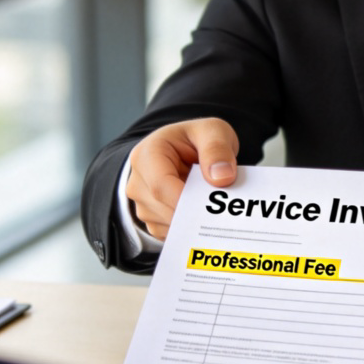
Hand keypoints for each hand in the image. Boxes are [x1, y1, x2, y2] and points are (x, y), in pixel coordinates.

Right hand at [125, 117, 238, 239]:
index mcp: (147, 154)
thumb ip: (217, 149)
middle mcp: (138, 181)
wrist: (185, 149)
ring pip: (168, 224)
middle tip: (224, 210)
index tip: (211, 205)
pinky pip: (172, 233)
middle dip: (196, 212)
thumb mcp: (212, 131)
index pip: (160, 185)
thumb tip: (222, 178)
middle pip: (165, 209)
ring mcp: (142, 203)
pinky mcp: (152, 220)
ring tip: (215, 206)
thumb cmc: (196, 139)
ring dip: (195, 221)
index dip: (186, 200)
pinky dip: (191, 229)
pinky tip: (205, 214)